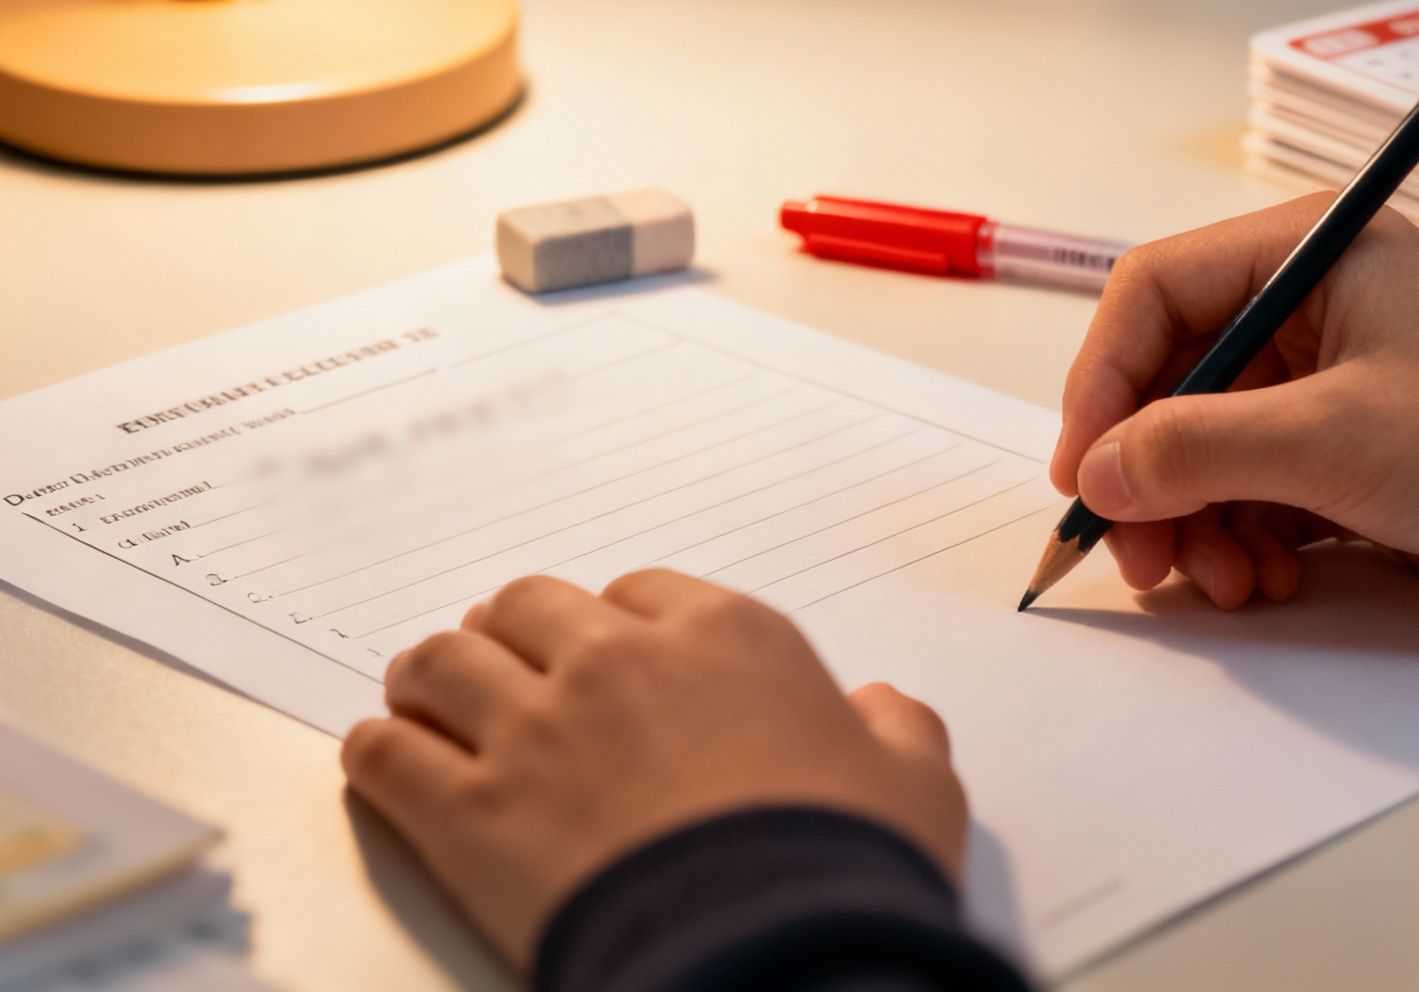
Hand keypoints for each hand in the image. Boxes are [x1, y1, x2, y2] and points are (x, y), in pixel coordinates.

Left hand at [341, 570, 966, 968]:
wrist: (776, 948)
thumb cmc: (848, 860)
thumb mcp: (916, 786)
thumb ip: (899, 732)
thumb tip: (886, 710)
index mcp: (728, 636)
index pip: (641, 592)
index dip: (617, 623)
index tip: (607, 651)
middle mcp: (619, 661)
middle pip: (526, 608)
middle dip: (512, 633)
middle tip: (503, 664)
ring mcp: (535, 731)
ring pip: (442, 664)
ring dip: (431, 678)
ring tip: (424, 700)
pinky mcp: (469, 813)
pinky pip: (388, 754)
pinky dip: (379, 749)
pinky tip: (383, 756)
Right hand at [1052, 193, 1418, 621]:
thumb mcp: (1330, 438)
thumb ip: (1195, 448)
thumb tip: (1095, 475)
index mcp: (1310, 254)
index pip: (1154, 294)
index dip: (1102, 383)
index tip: (1083, 474)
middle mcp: (1310, 306)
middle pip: (1172, 381)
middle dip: (1149, 474)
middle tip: (1141, 557)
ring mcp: (1328, 382)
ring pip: (1205, 445)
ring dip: (1194, 520)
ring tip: (1223, 582)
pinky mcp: (1347, 452)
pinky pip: (1252, 488)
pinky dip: (1241, 538)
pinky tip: (1267, 581)